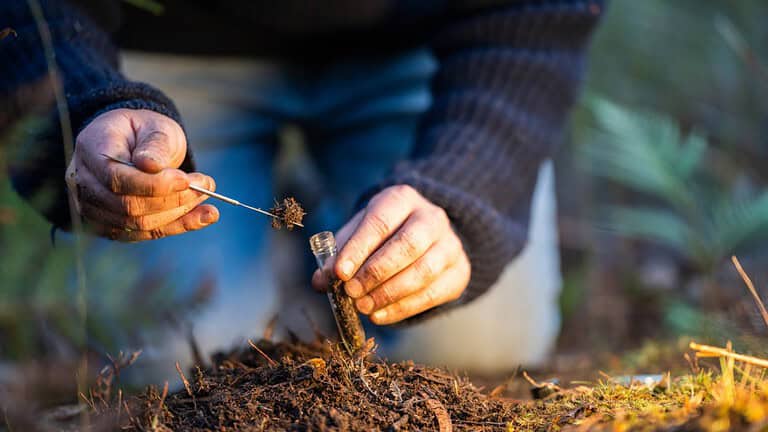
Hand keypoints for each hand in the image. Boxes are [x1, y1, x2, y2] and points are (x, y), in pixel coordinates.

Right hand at [65, 109, 218, 240]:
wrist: (136, 144)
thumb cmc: (145, 131)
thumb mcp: (154, 126)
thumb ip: (154, 145)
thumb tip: (151, 165)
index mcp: (91, 150)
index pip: (116, 178)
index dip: (152, 185)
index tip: (185, 180)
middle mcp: (84, 182)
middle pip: (127, 205)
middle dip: (172, 200)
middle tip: (206, 186)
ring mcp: (94, 207)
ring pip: (137, 224)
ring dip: (178, 214)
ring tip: (208, 199)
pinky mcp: (112, 225)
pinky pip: (145, 233)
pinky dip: (178, 226)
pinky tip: (204, 217)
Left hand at [311, 185, 469, 324]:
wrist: (428, 237)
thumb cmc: (384, 234)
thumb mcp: (359, 233)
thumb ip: (339, 254)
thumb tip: (321, 281)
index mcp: (402, 199)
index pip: (380, 222)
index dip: (358, 249)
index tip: (338, 274)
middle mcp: (432, 217)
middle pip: (407, 245)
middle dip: (375, 272)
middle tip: (351, 292)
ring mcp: (450, 244)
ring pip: (423, 271)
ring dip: (389, 293)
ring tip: (363, 307)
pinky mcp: (459, 271)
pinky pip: (433, 293)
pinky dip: (403, 308)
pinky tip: (380, 315)